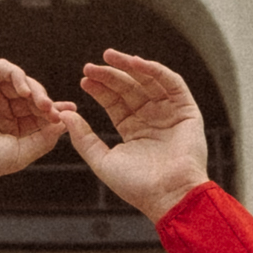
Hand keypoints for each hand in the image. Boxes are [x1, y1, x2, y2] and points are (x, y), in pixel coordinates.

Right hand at [0, 58, 73, 188]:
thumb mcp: (22, 152)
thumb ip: (45, 138)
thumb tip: (65, 121)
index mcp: (11, 126)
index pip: (38, 113)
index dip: (55, 110)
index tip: (72, 111)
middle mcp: (1, 108)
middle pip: (32, 95)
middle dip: (46, 101)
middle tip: (53, 110)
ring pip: (20, 80)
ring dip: (34, 89)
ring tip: (40, 103)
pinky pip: (2, 69)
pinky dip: (17, 75)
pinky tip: (23, 92)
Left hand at [67, 51, 208, 220]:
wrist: (168, 196)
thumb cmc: (136, 185)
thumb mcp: (102, 160)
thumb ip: (83, 138)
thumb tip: (64, 115)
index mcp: (134, 130)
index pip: (115, 102)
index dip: (100, 89)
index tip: (84, 79)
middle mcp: (152, 119)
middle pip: (129, 88)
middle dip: (110, 75)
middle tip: (90, 67)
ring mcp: (170, 114)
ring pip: (149, 81)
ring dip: (130, 67)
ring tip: (109, 56)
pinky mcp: (188, 111)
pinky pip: (172, 84)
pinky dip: (155, 70)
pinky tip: (136, 63)